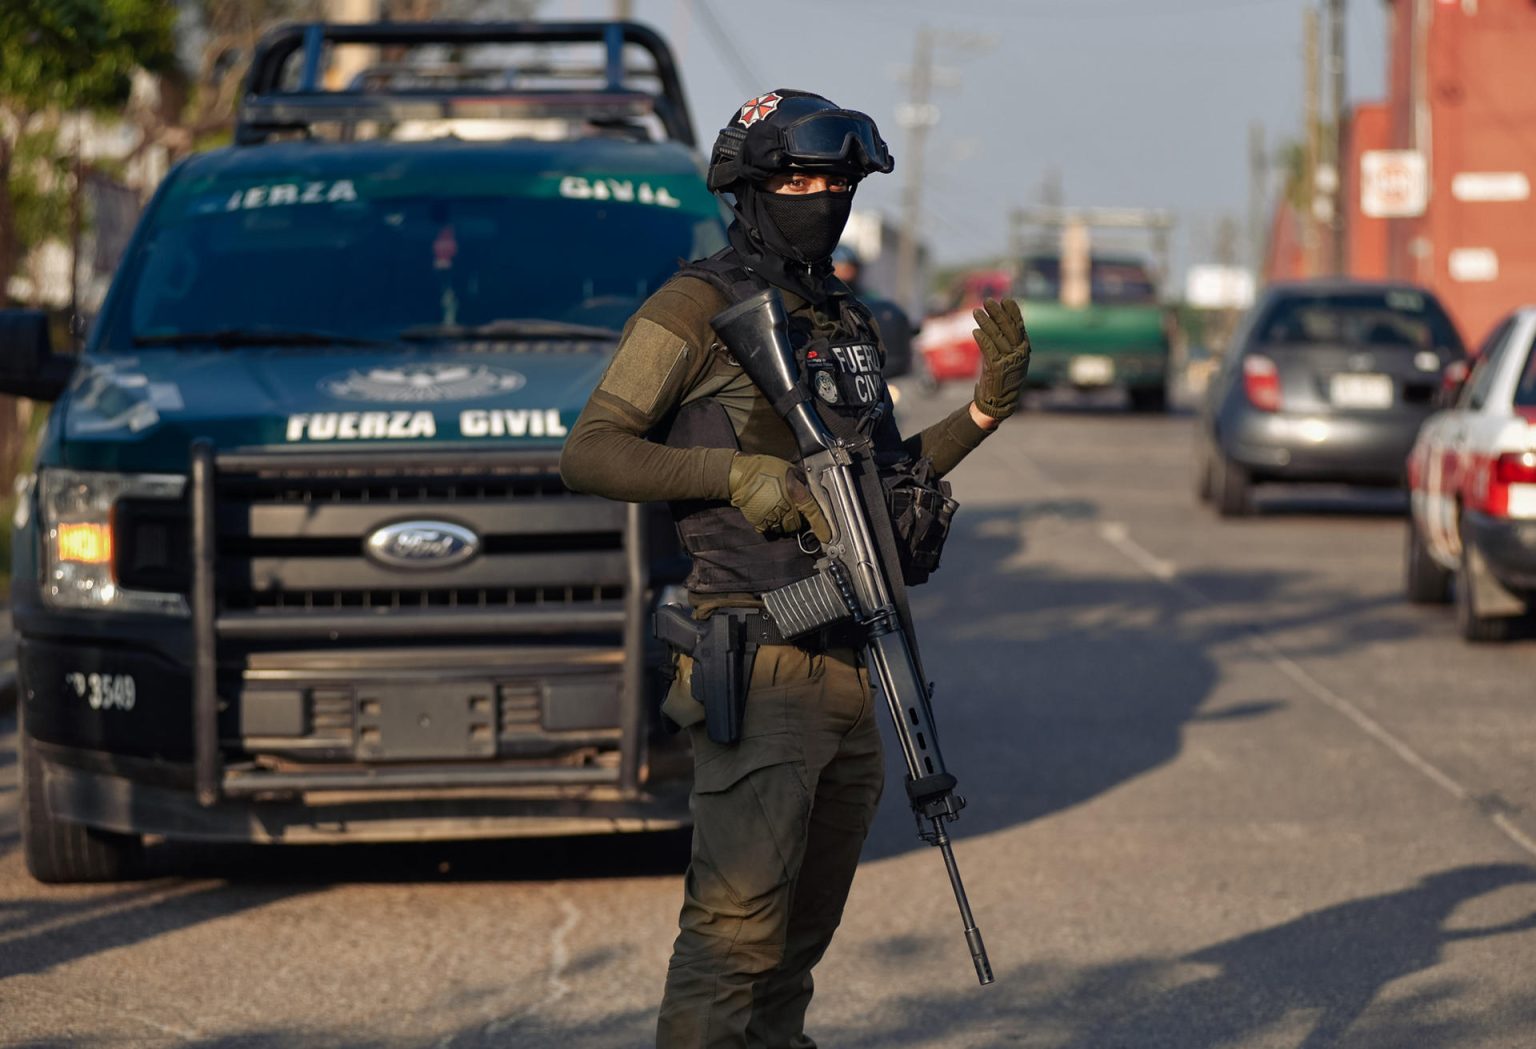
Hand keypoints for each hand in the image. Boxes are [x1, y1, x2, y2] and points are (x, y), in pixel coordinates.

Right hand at [728, 454, 831, 541]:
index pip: (812, 511)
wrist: (738, 475)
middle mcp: (785, 508)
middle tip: (789, 504)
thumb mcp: (788, 468)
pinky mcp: (760, 523)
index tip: (827, 536)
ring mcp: (772, 518)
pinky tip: (767, 509)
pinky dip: (772, 522)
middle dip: (797, 517)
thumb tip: (808, 489)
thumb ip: (800, 481)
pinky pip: (772, 528)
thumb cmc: (763, 469)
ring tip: (776, 505)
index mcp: (795, 493)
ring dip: (785, 520)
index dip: (821, 525)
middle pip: (799, 523)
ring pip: (786, 528)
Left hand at [972, 297, 1030, 420]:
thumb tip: (998, 319)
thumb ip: (1006, 341)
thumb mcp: (1009, 357)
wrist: (1000, 402)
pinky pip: (988, 350)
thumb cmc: (1002, 377)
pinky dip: (982, 339)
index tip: (1006, 300)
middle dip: (998, 313)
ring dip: (986, 322)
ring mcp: (1009, 361)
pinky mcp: (997, 368)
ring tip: (976, 312)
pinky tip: (975, 331)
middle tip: (988, 301)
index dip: (1013, 312)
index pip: (1019, 326)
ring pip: (996, 337)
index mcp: (1024, 349)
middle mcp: (1019, 353)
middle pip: (1008, 328)